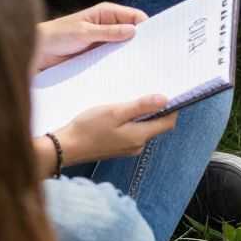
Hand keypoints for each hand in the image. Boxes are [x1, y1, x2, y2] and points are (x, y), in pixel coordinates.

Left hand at [34, 3, 145, 70]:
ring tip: (146, 66)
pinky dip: (121, 62)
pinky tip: (129, 71)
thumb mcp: (84, 32)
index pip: (135, 16)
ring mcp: (104, 41)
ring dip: (132, 53)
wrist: (38, 51)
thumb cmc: (57, 35)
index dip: (147, 26)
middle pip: (133, 32)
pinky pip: (115, 57)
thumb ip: (108, 32)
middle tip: (155, 55)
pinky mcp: (98, 54)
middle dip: (143, 41)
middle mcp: (108, 25)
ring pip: (125, 46)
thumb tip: (133, 31)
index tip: (159, 38)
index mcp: (106, 13)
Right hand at [52, 95, 177, 166]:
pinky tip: (120, 114)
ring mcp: (128, 148)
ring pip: (144, 128)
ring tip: (132, 101)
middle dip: (157, 110)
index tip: (171, 93)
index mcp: (140, 136)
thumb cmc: (89, 128)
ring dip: (143, 115)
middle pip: (157, 126)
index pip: (168, 123)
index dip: (173, 108)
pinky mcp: (119, 148)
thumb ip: (141, 106)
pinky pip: (133, 133)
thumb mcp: (116, 112)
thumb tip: (165, 99)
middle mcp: (138, 145)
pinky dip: (132, 122)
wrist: (67, 147)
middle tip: (149, 92)